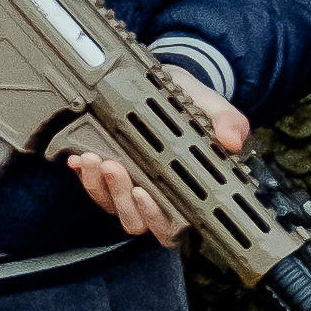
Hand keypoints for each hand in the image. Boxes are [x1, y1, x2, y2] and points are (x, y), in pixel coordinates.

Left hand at [66, 77, 254, 240]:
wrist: (168, 87)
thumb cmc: (191, 104)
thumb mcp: (211, 105)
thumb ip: (225, 120)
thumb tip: (232, 139)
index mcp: (185, 192)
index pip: (171, 224)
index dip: (154, 216)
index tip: (143, 192)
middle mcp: (156, 196)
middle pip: (135, 219)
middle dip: (120, 196)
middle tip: (113, 166)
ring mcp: (129, 187)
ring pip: (110, 205)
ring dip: (97, 185)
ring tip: (94, 157)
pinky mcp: (107, 176)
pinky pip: (92, 187)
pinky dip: (83, 173)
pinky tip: (78, 156)